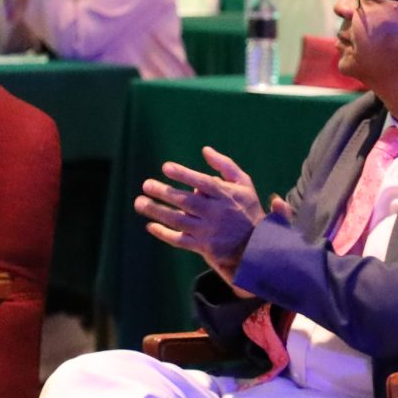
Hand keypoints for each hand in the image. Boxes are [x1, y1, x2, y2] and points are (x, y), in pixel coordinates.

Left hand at [134, 147, 265, 278]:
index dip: (184, 174)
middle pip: (187, 202)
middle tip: (146, 184)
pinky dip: (164, 233)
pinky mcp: (204, 247)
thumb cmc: (247, 209)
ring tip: (140, 202)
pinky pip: (180, 240)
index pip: (203, 183)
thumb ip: (225, 166)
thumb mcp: (244, 184)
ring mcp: (209, 232)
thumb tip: (205, 150)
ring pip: (179, 221)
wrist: (257, 245)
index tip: (166, 167)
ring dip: (157, 212)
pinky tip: (150, 225)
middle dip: (164, 193)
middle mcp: (217, 213)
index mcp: (226, 195)